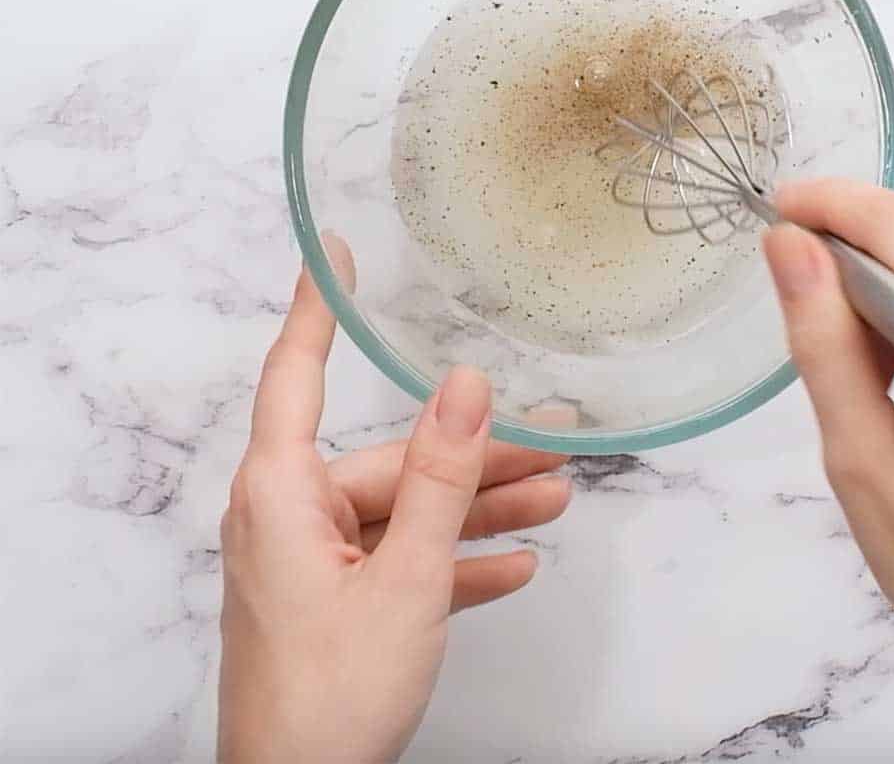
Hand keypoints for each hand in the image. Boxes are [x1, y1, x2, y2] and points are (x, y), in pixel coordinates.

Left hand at [218, 237, 571, 763]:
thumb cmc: (329, 696)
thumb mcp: (404, 578)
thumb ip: (439, 477)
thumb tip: (465, 383)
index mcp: (281, 493)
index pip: (295, 373)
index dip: (316, 307)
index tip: (338, 252)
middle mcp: (289, 516)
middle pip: (389, 461)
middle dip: (472, 461)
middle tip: (551, 451)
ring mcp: (311, 563)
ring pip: (405, 514)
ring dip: (477, 513)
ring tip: (556, 503)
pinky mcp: (333, 603)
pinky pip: (400, 563)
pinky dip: (454, 563)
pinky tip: (515, 566)